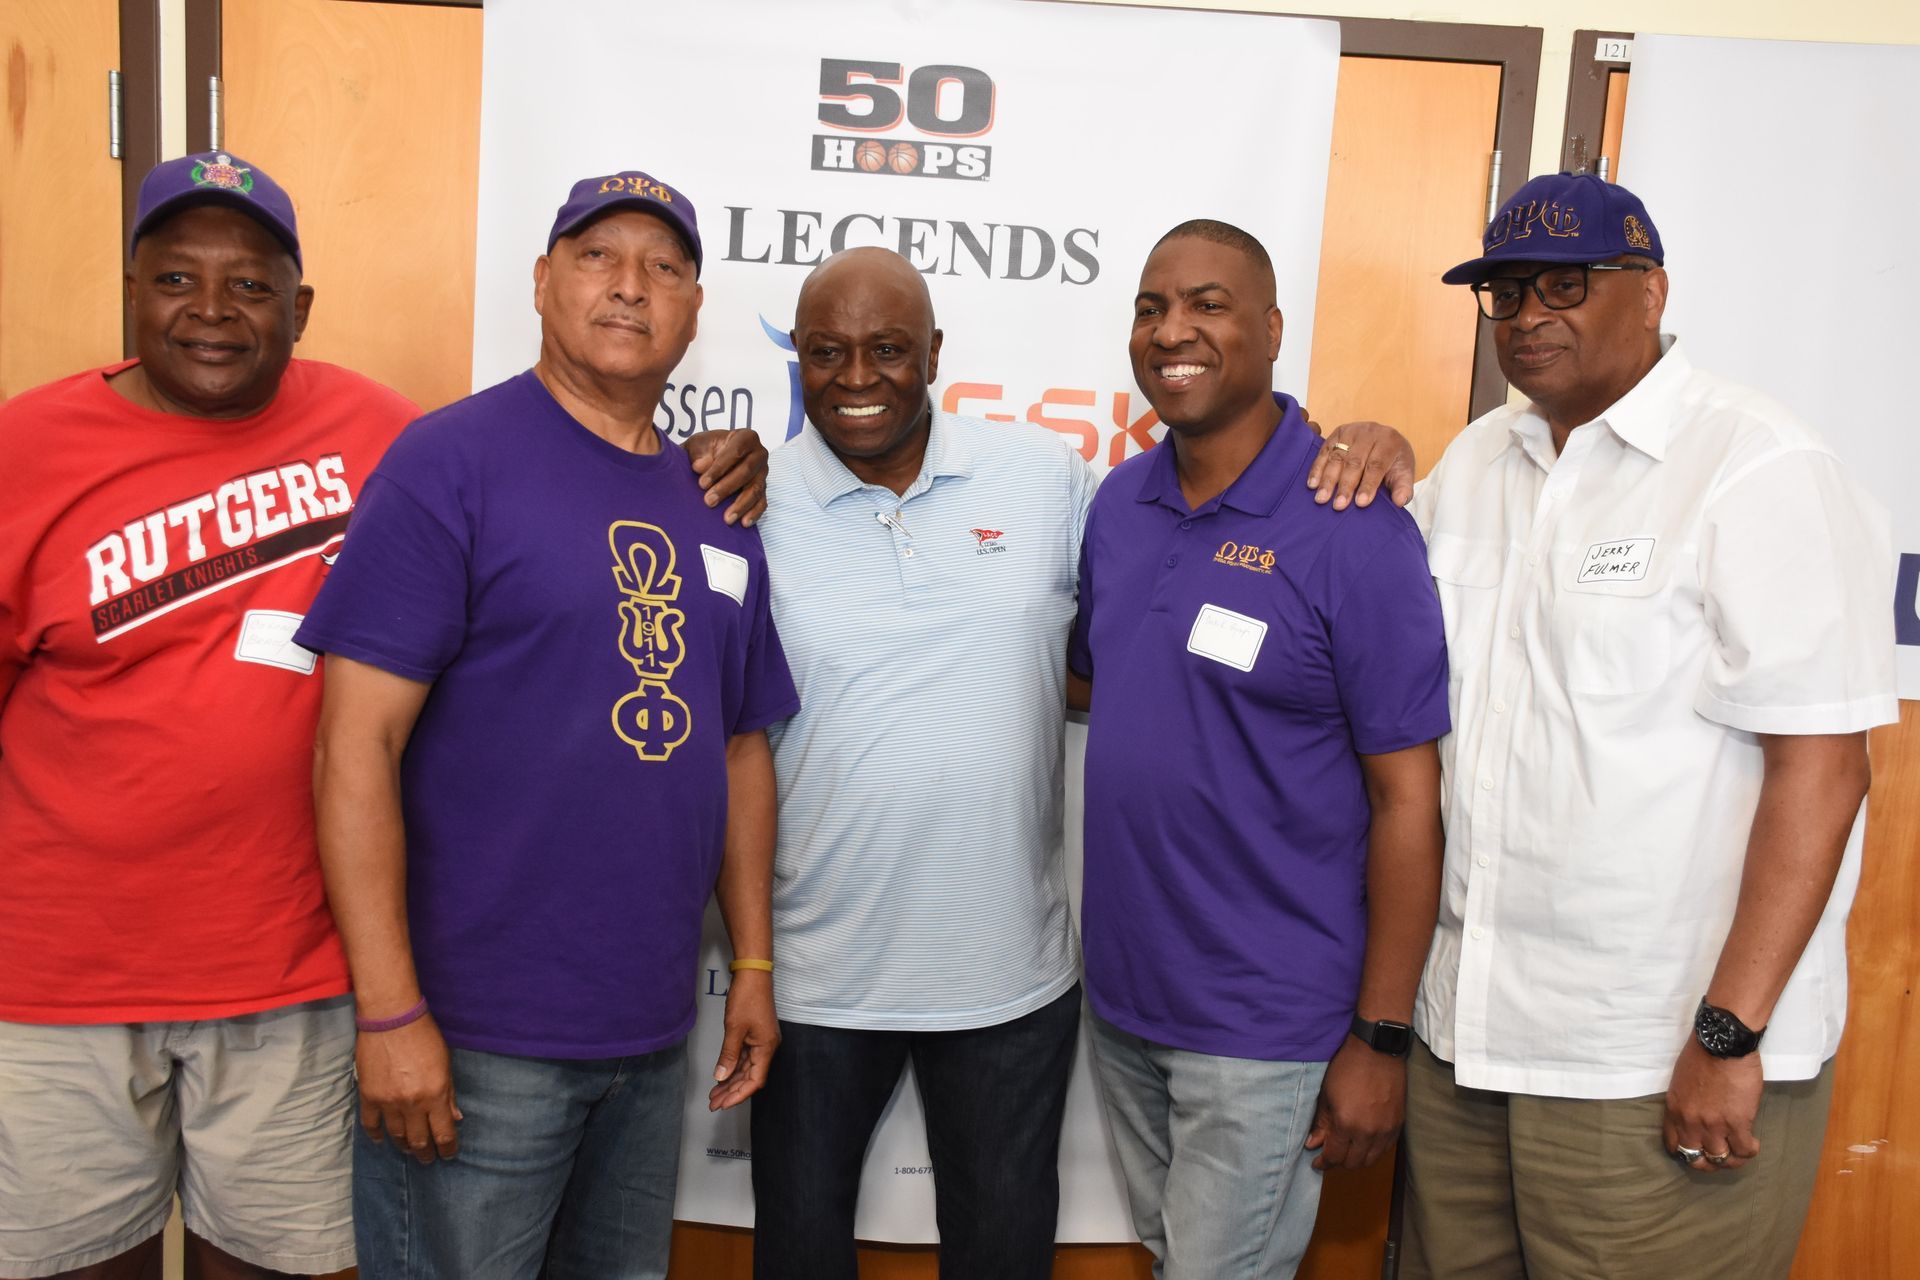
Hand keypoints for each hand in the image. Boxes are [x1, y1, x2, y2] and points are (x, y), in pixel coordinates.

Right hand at [356, 1013, 461, 1162]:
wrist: (392, 1020)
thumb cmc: (424, 1037)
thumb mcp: (446, 1064)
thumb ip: (450, 1094)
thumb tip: (456, 1117)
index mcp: (435, 1095)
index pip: (443, 1133)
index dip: (447, 1148)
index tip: (448, 1154)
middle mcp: (412, 1104)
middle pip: (419, 1140)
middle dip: (426, 1153)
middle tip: (428, 1159)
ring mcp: (388, 1102)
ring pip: (396, 1136)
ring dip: (404, 1145)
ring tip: (409, 1149)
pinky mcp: (368, 1096)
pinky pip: (371, 1124)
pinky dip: (376, 1135)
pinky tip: (381, 1140)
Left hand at [686, 429, 769, 525]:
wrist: (711, 458)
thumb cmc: (705, 450)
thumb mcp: (697, 446)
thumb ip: (697, 453)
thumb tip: (700, 467)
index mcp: (745, 437)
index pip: (735, 452)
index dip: (719, 468)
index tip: (702, 483)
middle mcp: (759, 454)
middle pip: (746, 472)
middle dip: (727, 488)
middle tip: (709, 501)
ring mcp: (763, 473)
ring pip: (755, 490)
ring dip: (740, 505)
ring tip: (726, 519)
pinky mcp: (763, 490)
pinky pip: (762, 503)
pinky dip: (754, 514)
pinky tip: (744, 523)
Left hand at [709, 969, 779, 1109]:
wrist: (753, 974)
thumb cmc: (746, 999)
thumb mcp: (734, 1028)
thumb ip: (728, 1054)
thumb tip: (721, 1077)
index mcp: (766, 1048)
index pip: (755, 1080)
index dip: (739, 1094)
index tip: (723, 1104)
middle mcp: (766, 1048)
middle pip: (750, 1077)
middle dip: (732, 1091)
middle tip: (713, 1104)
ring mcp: (761, 1042)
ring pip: (746, 1069)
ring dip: (731, 1082)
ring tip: (714, 1094)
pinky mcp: (755, 1036)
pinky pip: (744, 1058)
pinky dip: (733, 1068)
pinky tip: (722, 1076)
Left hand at [1304, 1037, 1406, 1170]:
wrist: (1377, 1050)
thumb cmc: (1347, 1067)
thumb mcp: (1326, 1094)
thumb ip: (1321, 1123)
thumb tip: (1312, 1145)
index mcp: (1346, 1124)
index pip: (1334, 1157)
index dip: (1323, 1163)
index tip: (1317, 1162)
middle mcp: (1368, 1132)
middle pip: (1353, 1163)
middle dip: (1339, 1162)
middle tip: (1331, 1154)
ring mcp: (1386, 1130)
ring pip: (1371, 1160)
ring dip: (1357, 1159)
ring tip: (1347, 1150)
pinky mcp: (1398, 1124)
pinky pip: (1385, 1148)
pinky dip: (1373, 1150)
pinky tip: (1364, 1142)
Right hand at [1305, 421, 1416, 509]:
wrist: (1384, 440)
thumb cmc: (1393, 461)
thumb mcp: (1403, 472)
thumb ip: (1403, 487)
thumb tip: (1399, 502)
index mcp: (1389, 441)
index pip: (1376, 465)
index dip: (1368, 484)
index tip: (1361, 503)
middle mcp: (1369, 432)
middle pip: (1354, 461)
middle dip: (1345, 485)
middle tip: (1338, 505)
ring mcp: (1350, 431)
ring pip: (1337, 456)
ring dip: (1327, 479)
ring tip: (1321, 498)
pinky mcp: (1336, 434)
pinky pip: (1323, 452)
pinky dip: (1316, 469)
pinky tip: (1312, 484)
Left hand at [1663, 1039, 1762, 1172]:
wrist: (1722, 1042)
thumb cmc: (1702, 1055)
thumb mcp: (1681, 1081)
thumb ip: (1685, 1103)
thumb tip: (1695, 1116)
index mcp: (1674, 1110)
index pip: (1674, 1146)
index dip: (1687, 1153)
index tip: (1698, 1150)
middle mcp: (1690, 1122)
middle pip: (1696, 1159)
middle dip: (1708, 1163)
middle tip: (1721, 1156)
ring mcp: (1713, 1124)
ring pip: (1721, 1159)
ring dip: (1732, 1159)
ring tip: (1739, 1150)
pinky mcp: (1737, 1123)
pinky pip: (1744, 1150)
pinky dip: (1749, 1150)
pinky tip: (1752, 1142)